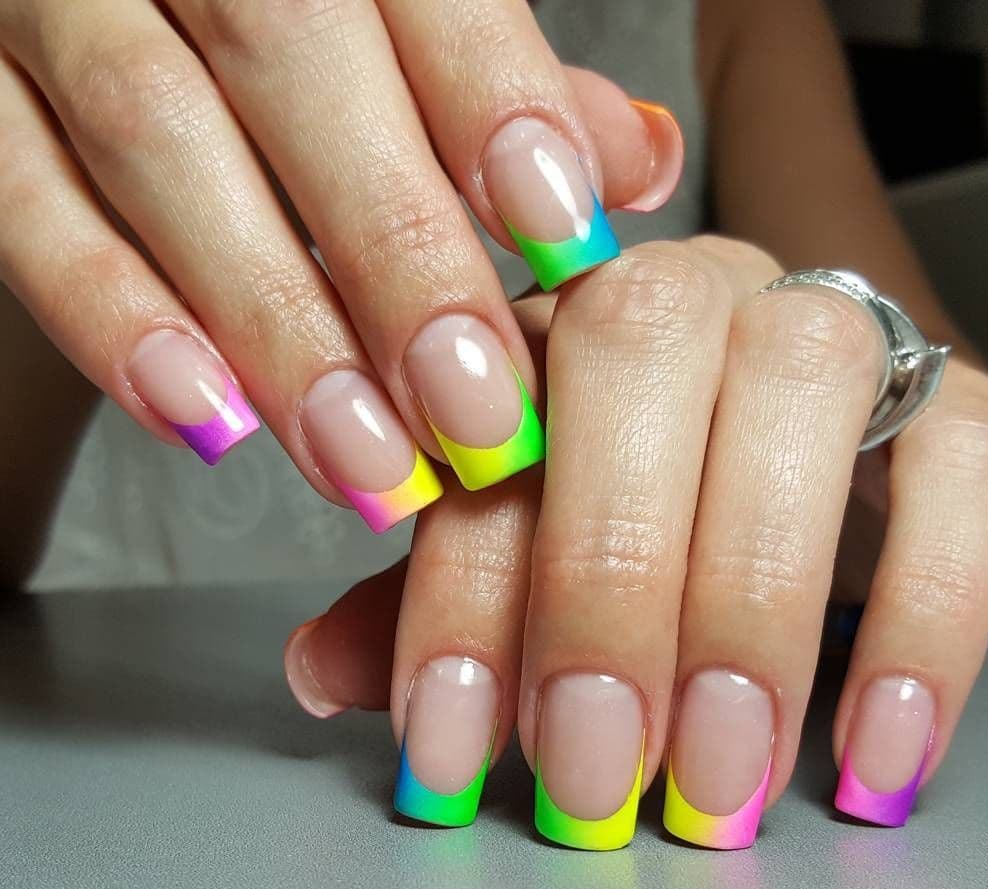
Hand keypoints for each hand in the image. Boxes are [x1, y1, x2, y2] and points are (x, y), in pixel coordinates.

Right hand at [0, 0, 680, 530]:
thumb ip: (505, 82)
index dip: (492, 101)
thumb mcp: (402, 19)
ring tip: (361, 456)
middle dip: (394, 252)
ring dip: (271, 318)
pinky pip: (17, 199)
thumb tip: (638, 162)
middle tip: (475, 411)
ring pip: (154, 134)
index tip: (562, 242)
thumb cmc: (288, 31)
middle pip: (289, 58)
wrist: (126, 10)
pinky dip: (110, 314)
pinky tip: (206, 416)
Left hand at [283, 237, 987, 847]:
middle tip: (593, 774)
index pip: (490, 436)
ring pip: (795, 398)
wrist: (798, 402)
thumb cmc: (641, 479)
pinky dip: (923, 623)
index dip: (461, 600)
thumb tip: (323, 672)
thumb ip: (434, 590)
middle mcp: (684, 294)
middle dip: (605, 589)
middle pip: (633, 370)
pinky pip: (963, 477)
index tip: (451, 751)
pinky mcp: (956, 393)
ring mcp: (824, 326)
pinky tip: (869, 756)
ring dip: (749, 612)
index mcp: (551, 324)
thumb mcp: (525, 535)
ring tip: (718, 785)